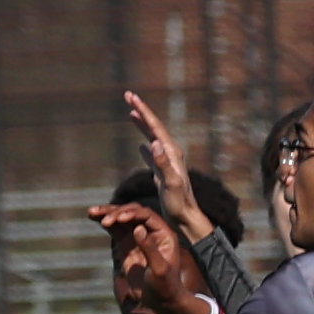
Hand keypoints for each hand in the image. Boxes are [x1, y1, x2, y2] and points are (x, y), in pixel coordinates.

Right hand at [88, 202, 211, 313]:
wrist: (160, 302)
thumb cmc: (165, 287)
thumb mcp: (159, 269)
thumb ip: (149, 248)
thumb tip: (137, 228)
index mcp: (164, 234)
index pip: (146, 216)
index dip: (132, 213)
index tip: (119, 218)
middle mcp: (151, 232)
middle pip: (133, 213)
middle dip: (117, 213)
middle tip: (104, 220)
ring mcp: (138, 238)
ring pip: (121, 219)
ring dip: (107, 213)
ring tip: (91, 212)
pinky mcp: (127, 245)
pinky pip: (115, 229)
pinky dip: (105, 223)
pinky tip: (92, 216)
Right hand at [123, 90, 214, 243]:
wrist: (186, 218)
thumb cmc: (179, 203)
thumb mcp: (171, 183)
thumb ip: (163, 163)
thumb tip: (154, 143)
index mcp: (171, 153)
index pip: (155, 126)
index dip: (143, 110)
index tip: (131, 96)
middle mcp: (170, 154)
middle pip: (154, 127)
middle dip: (141, 111)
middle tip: (128, 95)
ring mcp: (167, 163)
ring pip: (152, 138)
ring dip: (142, 125)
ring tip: (132, 113)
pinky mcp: (163, 174)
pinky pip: (152, 155)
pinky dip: (145, 147)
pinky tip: (141, 146)